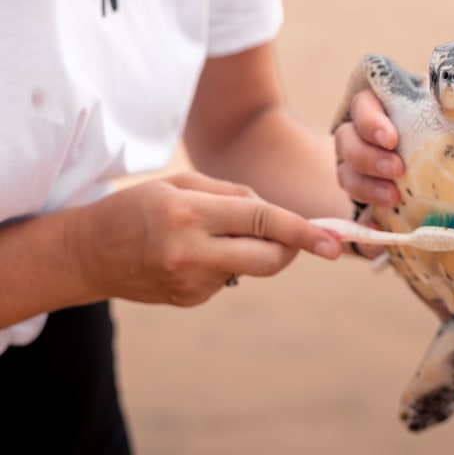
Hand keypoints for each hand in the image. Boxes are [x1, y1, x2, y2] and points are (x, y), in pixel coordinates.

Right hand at [74, 172, 340, 305]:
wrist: (89, 253)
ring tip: (215, 233)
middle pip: (268, 259)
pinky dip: (228, 262)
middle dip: (293, 247)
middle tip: (295, 235)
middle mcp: (190, 252)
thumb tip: (279, 216)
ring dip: (253, 250)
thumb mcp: (183, 183)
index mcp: (189, 213)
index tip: (333, 243)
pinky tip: (195, 254)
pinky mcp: (189, 301)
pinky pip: (230, 277)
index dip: (302, 231)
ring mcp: (189, 283)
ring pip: (251, 267)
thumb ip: (235, 195)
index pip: (261, 221)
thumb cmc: (140, 207)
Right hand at [333, 19, 453, 206]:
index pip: (365, 101)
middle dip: (366, 153)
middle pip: (345, 137)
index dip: (370, 117)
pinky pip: (354, 213)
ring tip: (394, 196)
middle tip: (398, 169)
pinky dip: (362, 220)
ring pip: (344, 172)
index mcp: (397, 106)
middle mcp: (374, 135)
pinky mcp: (373, 204)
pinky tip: (375, 228)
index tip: (393, 136)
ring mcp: (369, 170)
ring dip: (364, 184)